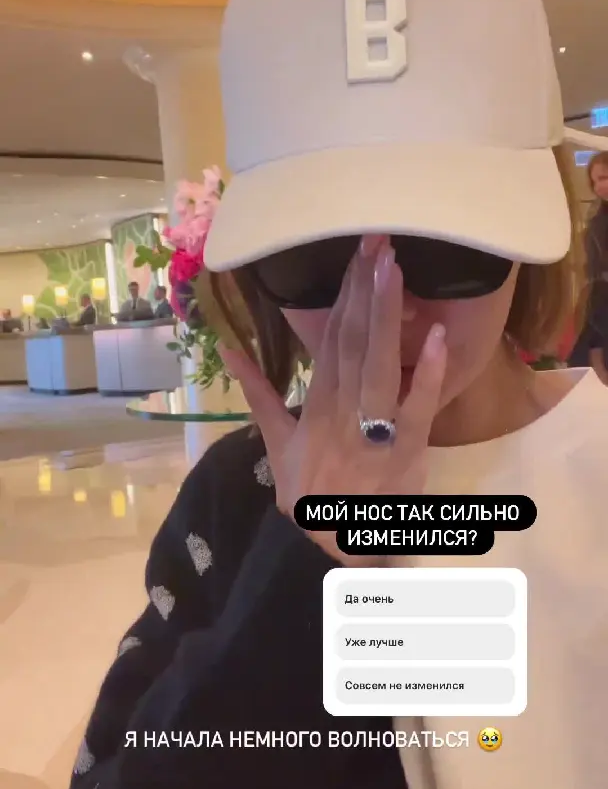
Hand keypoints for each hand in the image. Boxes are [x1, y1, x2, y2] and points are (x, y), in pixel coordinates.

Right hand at [221, 236, 446, 565]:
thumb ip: (256, 392)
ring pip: (379, 364)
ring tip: (395, 268)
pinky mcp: (407, 451)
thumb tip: (229, 348)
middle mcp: (341, 410)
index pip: (331, 339)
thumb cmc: (307, 492)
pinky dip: (425, 373)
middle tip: (379, 240)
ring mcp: (374, 429)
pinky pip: (417, 407)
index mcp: (315, 405)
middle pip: (353, 340)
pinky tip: (435, 336)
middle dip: (366, 288)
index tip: (356, 255)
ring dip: (387, 315)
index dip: (344, 295)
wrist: (327, 548)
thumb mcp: (275, 442)